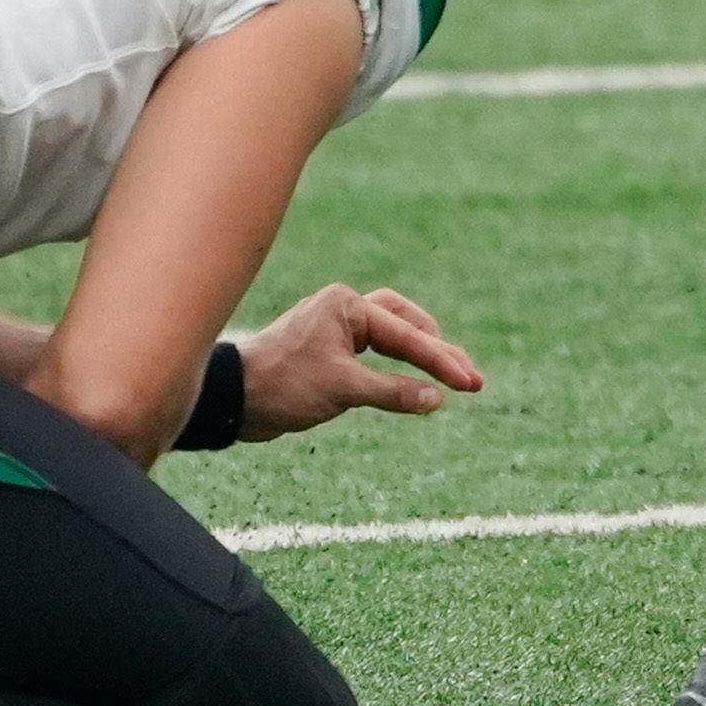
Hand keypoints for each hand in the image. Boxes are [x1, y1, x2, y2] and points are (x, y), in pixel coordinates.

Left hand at [230, 282, 483, 440]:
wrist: (234, 399)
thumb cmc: (282, 386)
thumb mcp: (343, 390)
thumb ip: (392, 392)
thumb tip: (436, 398)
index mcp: (346, 306)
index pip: (406, 335)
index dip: (441, 361)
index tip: (470, 383)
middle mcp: (343, 309)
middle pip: (405, 322)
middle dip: (438, 350)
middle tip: (470, 378)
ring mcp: (335, 328)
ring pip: (391, 333)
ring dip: (420, 352)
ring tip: (450, 373)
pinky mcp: (329, 349)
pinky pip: (374, 351)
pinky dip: (398, 364)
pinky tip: (413, 380)